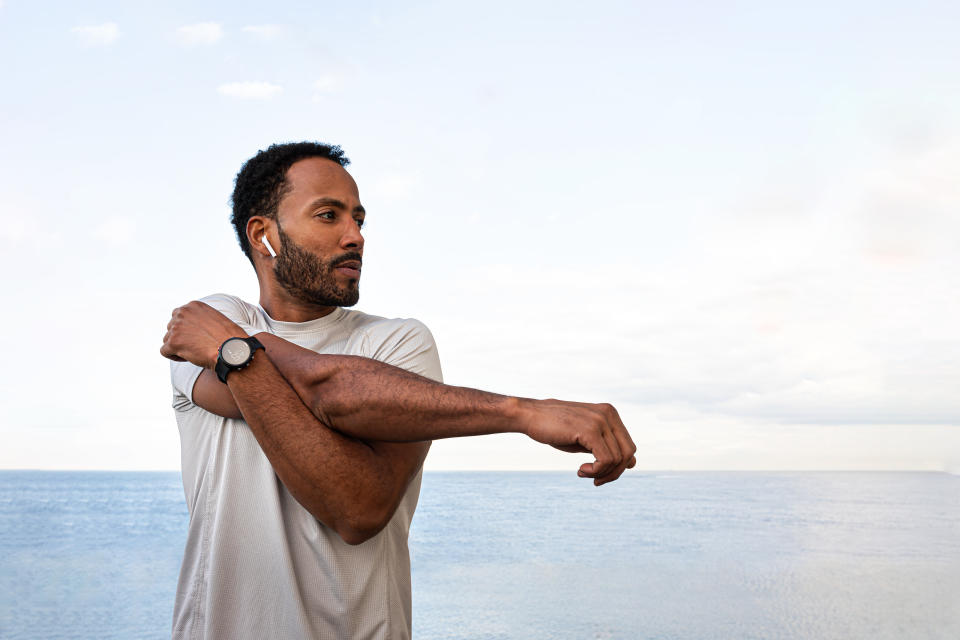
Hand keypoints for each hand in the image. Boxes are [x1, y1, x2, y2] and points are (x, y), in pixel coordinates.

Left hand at [160, 301, 247, 368]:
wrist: (232, 350)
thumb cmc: (230, 339)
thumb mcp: (216, 319)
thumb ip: (201, 319)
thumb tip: (192, 329)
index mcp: (193, 306)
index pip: (179, 316)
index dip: (187, 329)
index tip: (198, 336)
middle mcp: (182, 313)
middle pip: (172, 327)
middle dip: (181, 337)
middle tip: (196, 345)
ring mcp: (176, 327)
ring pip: (167, 339)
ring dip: (178, 347)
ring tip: (194, 352)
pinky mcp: (173, 342)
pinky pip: (165, 351)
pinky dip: (174, 356)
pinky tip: (189, 358)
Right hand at [519, 399, 636, 485]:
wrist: (530, 416)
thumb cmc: (555, 428)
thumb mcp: (586, 438)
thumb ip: (607, 447)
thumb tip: (633, 463)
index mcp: (610, 413)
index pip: (628, 446)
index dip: (619, 466)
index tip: (599, 474)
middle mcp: (609, 414)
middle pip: (629, 453)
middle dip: (615, 472)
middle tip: (596, 481)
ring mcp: (600, 421)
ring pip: (618, 459)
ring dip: (602, 473)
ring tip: (583, 473)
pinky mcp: (590, 430)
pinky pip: (606, 460)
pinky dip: (596, 471)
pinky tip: (581, 470)